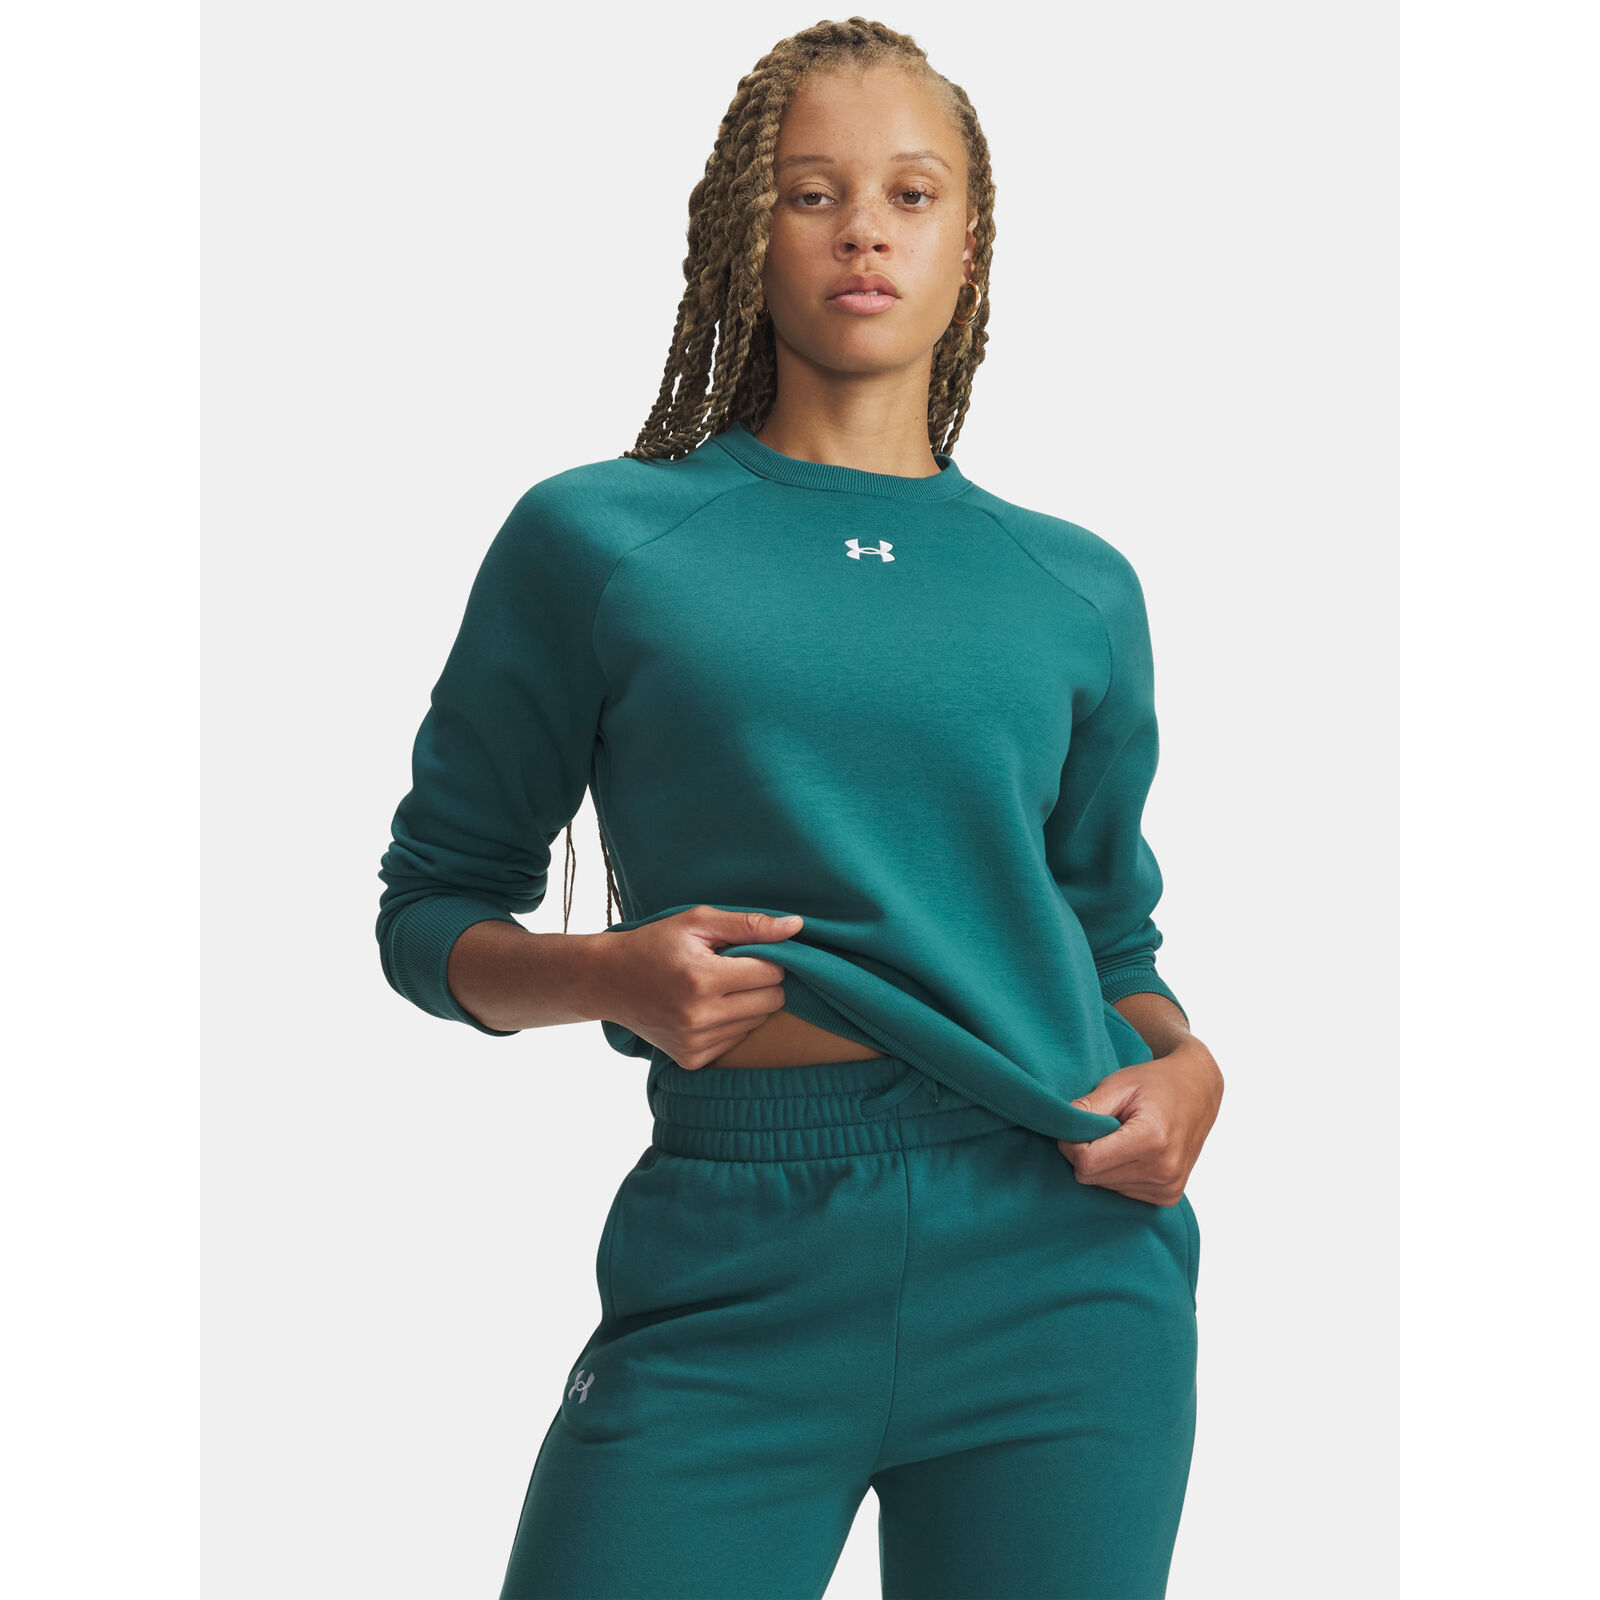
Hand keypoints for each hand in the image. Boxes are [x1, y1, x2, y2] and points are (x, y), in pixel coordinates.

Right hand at [594, 905, 802, 1069]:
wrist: (608, 981)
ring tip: (715, 988)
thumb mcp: (697, 921)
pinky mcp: (691, 1059)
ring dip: (747, 1003)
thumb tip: (796, 926)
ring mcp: (694, 1042)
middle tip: (734, 969)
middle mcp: (699, 1016)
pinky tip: (705, 1009)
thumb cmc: (655, 944)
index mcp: (702, 977)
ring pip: (758, 1022)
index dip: (766, 958)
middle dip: (762, 981)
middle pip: (772, 1001)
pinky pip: (737, 1041)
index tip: (745, 951)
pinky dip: (731, 1023)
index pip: (771, 972)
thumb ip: (749, 925)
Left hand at [1055, 1039, 1222, 1205]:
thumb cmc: (1156, 1082)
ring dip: (1103, 1165)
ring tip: (1122, 1138)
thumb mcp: (1118, 1084)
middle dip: (1086, 1154)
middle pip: (1092, 1178)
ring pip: (1104, 1188)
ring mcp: (1168, 1187)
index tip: (1078, 1125)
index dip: (1071, 1144)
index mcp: (1152, 1140)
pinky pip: (1122, 1193)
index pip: (1086, 1162)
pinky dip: (1118, 1173)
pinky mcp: (1168, 1197)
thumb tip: (1059, 1131)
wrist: (1198, 1090)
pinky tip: (1132, 1152)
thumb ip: (1086, 1108)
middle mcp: (1164, 1170)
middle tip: (1101, 1128)